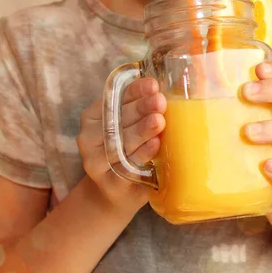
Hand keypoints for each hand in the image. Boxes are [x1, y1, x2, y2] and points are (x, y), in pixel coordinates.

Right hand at [76, 77, 166, 213]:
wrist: (115, 193)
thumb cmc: (129, 152)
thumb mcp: (134, 126)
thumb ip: (149, 106)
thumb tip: (181, 79)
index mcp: (95, 115)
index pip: (116, 97)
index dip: (135, 90)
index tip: (154, 85)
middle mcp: (89, 136)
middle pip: (118, 119)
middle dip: (141, 108)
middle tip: (160, 101)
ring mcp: (96, 160)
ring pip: (120, 142)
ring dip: (141, 130)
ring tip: (159, 121)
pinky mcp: (108, 181)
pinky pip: (127, 165)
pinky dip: (142, 154)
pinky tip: (155, 145)